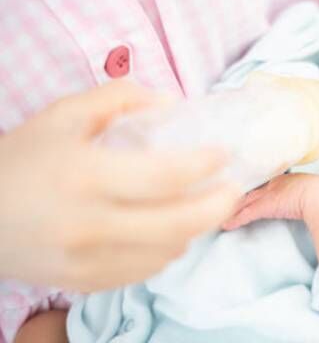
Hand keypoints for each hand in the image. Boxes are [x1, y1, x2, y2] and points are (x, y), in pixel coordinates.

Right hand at [0, 80, 241, 290]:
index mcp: (85, 176)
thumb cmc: (21, 159)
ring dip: (194, 228)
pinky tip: (170, 231)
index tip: (224, 154)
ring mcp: (88, 261)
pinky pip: (144, 271)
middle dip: (217, 206)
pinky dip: (166, 250)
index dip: (204, 165)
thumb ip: (118, 99)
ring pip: (166, 252)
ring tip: (203, 206)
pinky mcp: (84, 282)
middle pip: (177, 224)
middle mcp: (90, 225)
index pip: (165, 175)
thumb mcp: (63, 115)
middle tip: (233, 189)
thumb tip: (170, 104)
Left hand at [222, 173, 318, 229]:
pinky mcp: (266, 206)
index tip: (237, 191)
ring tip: (219, 214)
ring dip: (231, 209)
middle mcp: (272, 183)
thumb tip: (302, 201)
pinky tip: (226, 226)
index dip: (248, 188)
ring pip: (244, 202)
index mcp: (282, 178)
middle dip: (234, 195)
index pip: (260, 184)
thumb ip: (299, 195)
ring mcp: (268, 194)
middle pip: (248, 191)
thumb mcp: (306, 191)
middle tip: (219, 199)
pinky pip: (246, 213)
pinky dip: (236, 220)